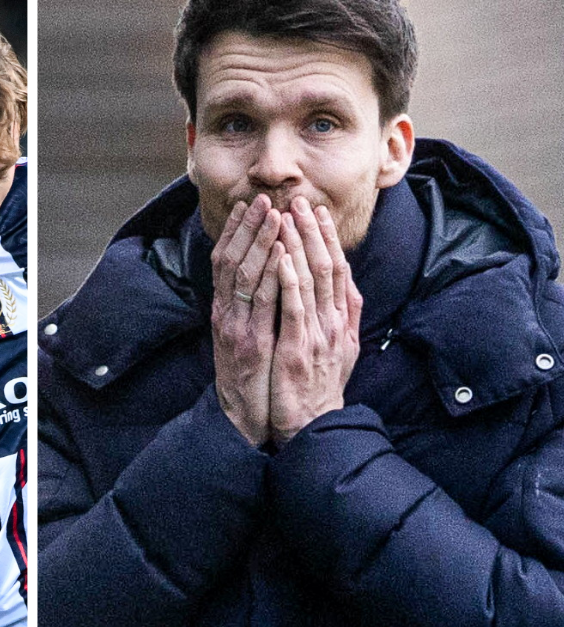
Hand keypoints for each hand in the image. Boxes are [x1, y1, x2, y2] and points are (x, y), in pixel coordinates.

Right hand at [210, 194, 284, 445]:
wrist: (248, 422)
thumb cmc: (254, 383)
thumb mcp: (249, 342)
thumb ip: (252, 313)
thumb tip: (264, 283)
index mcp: (226, 314)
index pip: (226, 263)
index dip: (235, 232)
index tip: (248, 205)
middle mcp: (226, 316)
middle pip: (231, 262)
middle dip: (246, 229)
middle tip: (260, 199)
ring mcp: (236, 329)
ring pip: (245, 275)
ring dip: (259, 242)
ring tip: (273, 214)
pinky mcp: (249, 345)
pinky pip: (262, 302)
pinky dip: (271, 274)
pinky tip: (281, 253)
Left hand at [268, 197, 361, 445]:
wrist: (312, 426)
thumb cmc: (318, 389)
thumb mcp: (338, 351)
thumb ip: (340, 319)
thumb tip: (346, 290)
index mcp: (342, 322)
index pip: (339, 271)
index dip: (329, 240)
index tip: (319, 212)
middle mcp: (335, 323)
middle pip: (328, 267)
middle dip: (315, 232)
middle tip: (303, 201)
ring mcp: (319, 335)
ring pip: (313, 280)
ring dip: (301, 245)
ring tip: (290, 216)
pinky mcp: (300, 348)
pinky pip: (294, 307)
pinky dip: (289, 279)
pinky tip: (281, 256)